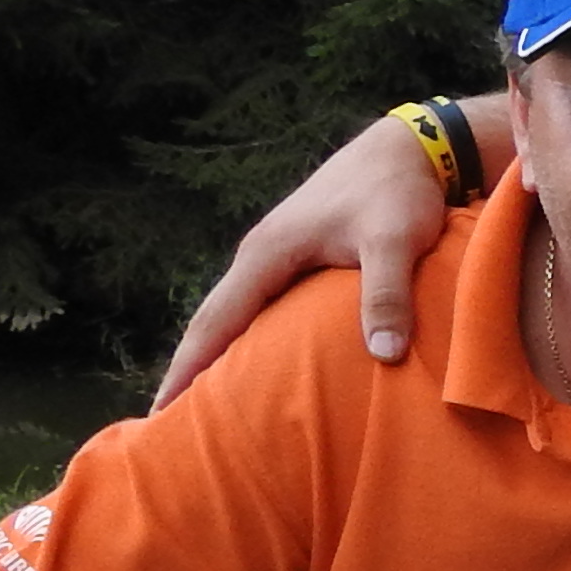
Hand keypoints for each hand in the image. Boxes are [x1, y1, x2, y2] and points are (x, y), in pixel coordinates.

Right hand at [155, 105, 467, 402]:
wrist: (408, 148)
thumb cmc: (397, 192)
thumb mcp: (394, 242)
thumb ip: (386, 295)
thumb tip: (384, 356)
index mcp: (268, 254)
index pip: (215, 322)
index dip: (188, 368)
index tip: (162, 411)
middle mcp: (261, 255)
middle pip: (214, 321)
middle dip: (190, 369)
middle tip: (168, 421)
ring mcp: (277, 255)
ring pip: (236, 314)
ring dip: (216, 355)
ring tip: (204, 404)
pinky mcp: (299, 257)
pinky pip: (260, 306)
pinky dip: (247, 337)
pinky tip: (253, 364)